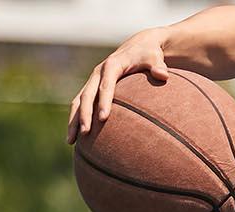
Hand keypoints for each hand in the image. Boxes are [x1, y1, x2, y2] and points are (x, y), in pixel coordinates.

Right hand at [67, 28, 171, 143]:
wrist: (138, 46)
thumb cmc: (149, 54)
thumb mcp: (154, 57)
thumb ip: (158, 65)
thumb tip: (163, 75)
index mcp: (112, 66)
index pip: (106, 86)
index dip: (104, 102)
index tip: (104, 118)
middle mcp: (98, 73)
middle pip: (87, 96)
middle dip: (84, 115)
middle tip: (85, 133)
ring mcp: (93, 81)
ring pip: (78, 102)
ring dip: (74, 120)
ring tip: (71, 141)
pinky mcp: (92, 88)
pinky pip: (81, 104)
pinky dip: (76, 119)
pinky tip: (76, 137)